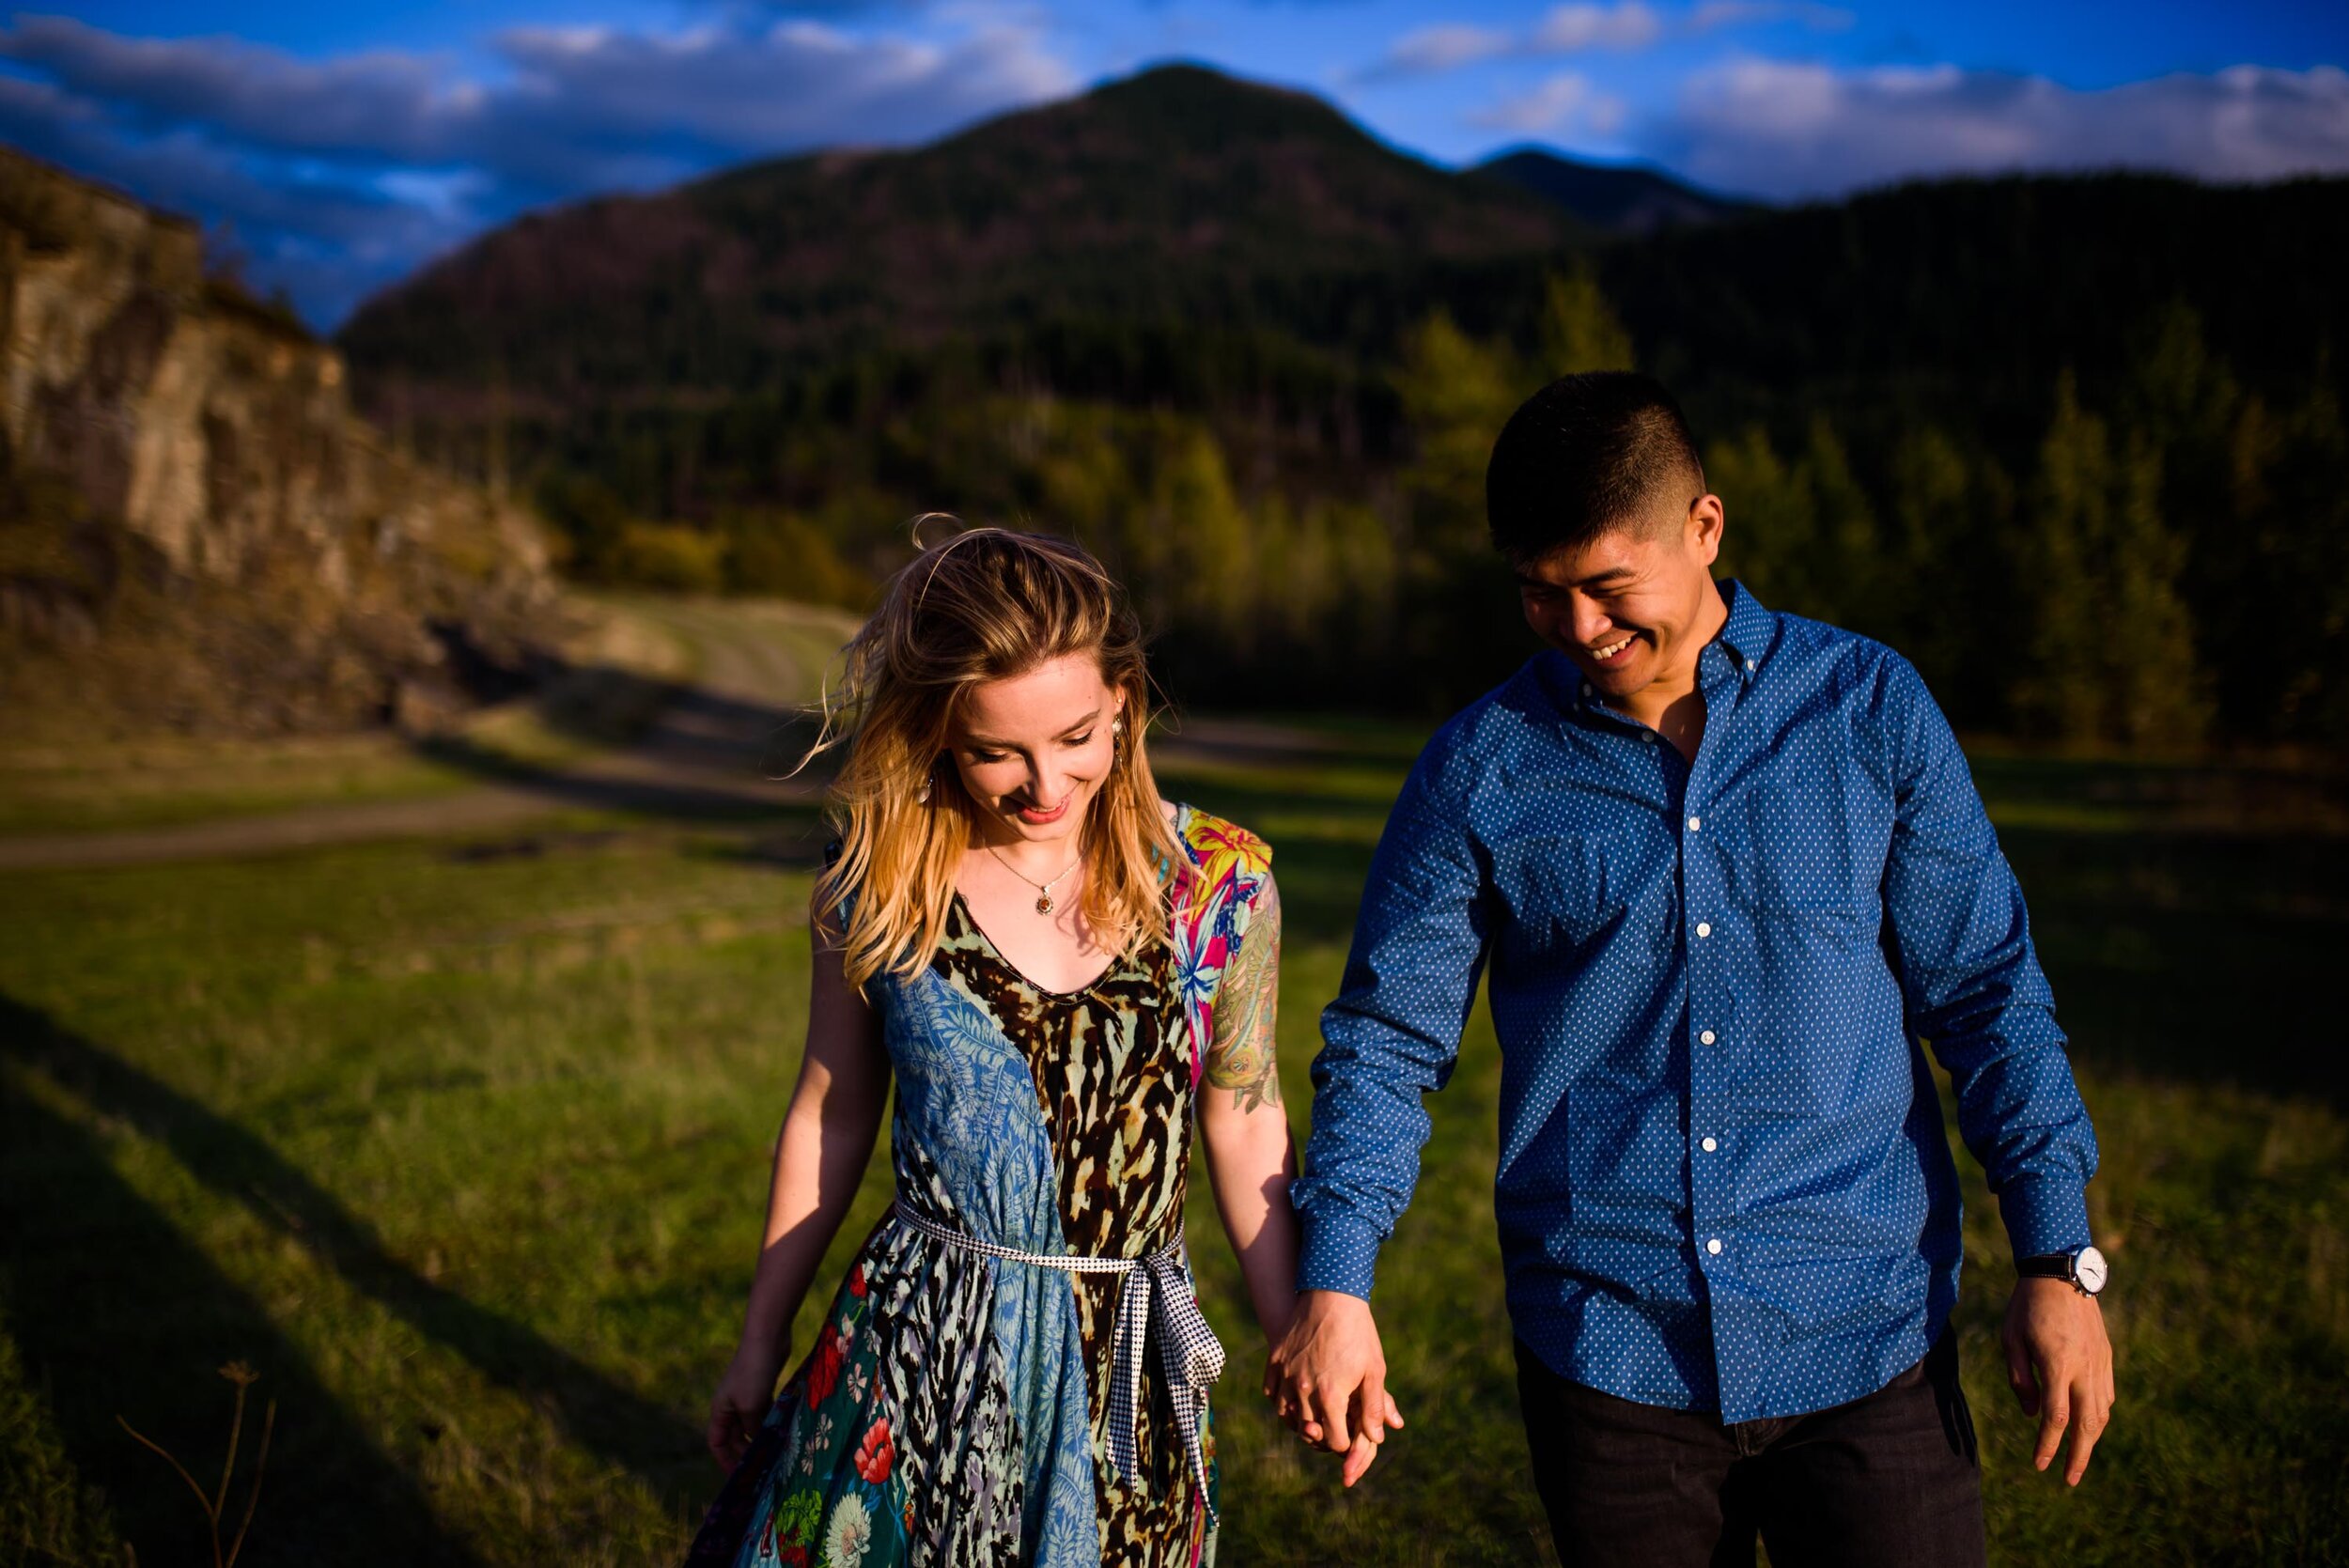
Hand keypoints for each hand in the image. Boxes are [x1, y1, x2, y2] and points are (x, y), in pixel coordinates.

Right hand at [706, 1333, 787, 1469]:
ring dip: (761, 1438)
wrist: (767, 1338)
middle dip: (746, 1453)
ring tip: (774, 1455)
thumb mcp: (751, 1406)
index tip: (737, 1476)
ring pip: (752, 1425)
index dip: (725, 1460)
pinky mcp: (762, 1388)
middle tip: (762, 1469)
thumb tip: (758, 1445)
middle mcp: (730, 1405)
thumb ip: (753, 1429)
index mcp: (720, 1410)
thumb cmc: (753, 1373)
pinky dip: (771, 1423)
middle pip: (735, 1437)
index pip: (717, 1442)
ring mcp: (747, 1396)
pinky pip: (764, 1413)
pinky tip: (782, 1433)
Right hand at [1263, 1290, 1406, 1485]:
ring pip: (1286, 1415)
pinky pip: (1271, 1393)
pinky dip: (1281, 1401)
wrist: (1333, 1294)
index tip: (1350, 1437)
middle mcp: (1304, 1389)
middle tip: (1333, 1429)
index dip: (1345, 1444)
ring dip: (1299, 1422)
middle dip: (1322, 1436)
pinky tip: (1293, 1399)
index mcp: (1331, 1395)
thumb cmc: (1359, 1333)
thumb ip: (1375, 1406)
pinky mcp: (1275, 1360)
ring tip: (1313, 1418)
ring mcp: (1286, 1374)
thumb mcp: (1374, 1370)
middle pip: (1308, 1432)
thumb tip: (1377, 1437)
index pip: (1334, 1440)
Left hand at [2002, 1276, 2114, 1485]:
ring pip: (2102, 1412)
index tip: (2039, 1465)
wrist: (2061, 1272)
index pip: (2056, 1418)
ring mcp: (2100, 1363)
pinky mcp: (2107, 1356)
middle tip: (2069, 1480)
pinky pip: (2107, 1395)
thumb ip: (2021, 1380)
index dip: (2048, 1445)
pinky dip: (2100, 1415)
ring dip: (2091, 1438)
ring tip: (2078, 1457)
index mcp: (2058, 1364)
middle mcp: (2085, 1368)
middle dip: (2079, 1456)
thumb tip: (2034, 1416)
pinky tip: (2089, 1424)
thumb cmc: (2027, 1306)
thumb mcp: (2011, 1340)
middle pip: (2087, 1425)